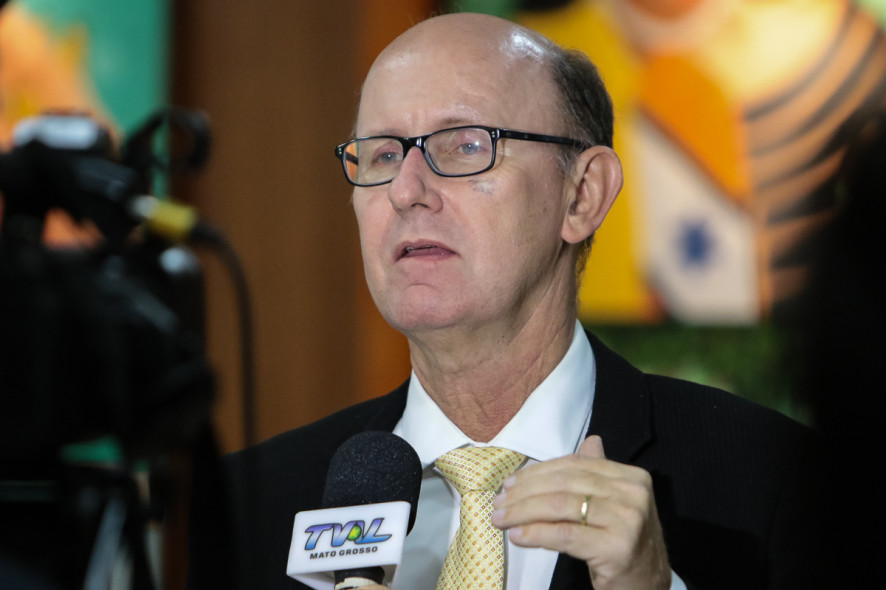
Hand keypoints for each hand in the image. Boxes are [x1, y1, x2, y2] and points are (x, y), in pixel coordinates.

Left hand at [490, 435, 669, 589]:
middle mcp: (633, 494)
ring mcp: (628, 520)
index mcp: (631, 477)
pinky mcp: (617, 548)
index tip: (509, 484)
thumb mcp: (615, 505)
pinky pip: (565, 534)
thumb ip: (599, 475)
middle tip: (498, 503)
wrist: (649, 586)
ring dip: (523, 512)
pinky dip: (536, 533)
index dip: (537, 473)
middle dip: (525, 493)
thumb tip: (589, 442)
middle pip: (564, 484)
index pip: (574, 466)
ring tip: (500, 519)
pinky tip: (517, 536)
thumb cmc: (624, 545)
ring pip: (561, 507)